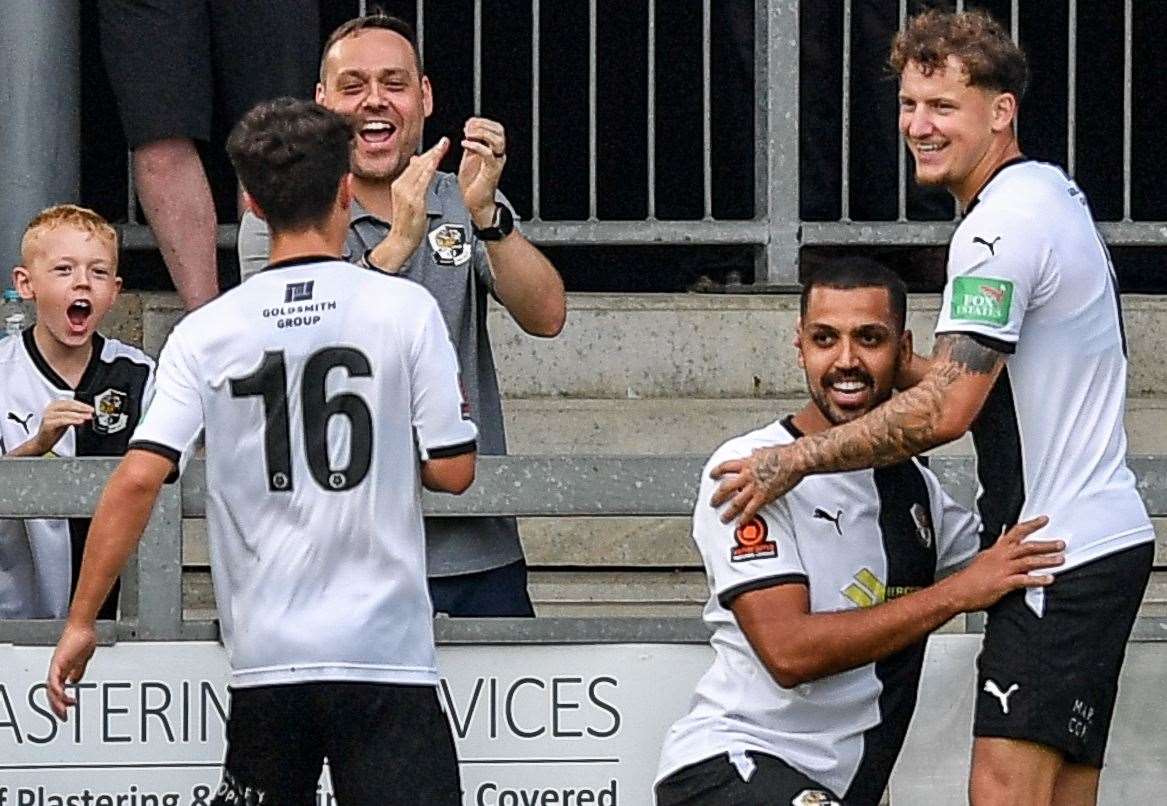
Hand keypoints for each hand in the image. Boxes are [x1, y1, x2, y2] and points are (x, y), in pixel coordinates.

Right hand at [30, 400, 93, 454]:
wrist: (43, 441)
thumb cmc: (54, 430)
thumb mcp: (66, 420)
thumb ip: (74, 415)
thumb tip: (87, 412)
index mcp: (54, 405)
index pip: (70, 402)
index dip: (82, 404)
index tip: (91, 408)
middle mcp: (50, 409)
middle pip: (69, 405)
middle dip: (82, 408)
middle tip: (91, 411)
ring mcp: (48, 416)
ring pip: (66, 413)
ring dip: (79, 414)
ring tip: (88, 416)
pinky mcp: (47, 423)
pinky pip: (62, 420)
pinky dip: (72, 420)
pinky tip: (80, 421)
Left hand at [47, 620, 97, 719]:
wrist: (83, 625)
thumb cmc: (83, 637)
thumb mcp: (82, 659)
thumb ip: (78, 670)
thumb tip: (75, 681)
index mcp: (62, 669)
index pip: (57, 690)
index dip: (61, 702)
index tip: (67, 711)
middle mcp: (57, 669)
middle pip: (52, 693)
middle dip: (57, 707)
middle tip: (63, 717)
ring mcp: (56, 666)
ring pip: (51, 689)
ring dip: (57, 701)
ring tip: (64, 710)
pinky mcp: (58, 662)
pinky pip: (54, 680)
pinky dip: (57, 690)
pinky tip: (63, 695)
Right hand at [370, 137, 448, 271]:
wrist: (401, 240)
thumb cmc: (407, 224)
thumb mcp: (409, 199)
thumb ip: (413, 183)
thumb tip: (417, 165)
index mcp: (399, 185)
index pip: (415, 165)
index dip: (427, 154)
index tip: (438, 145)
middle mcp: (400, 186)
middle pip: (418, 164)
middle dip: (432, 152)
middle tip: (444, 142)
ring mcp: (406, 192)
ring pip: (420, 169)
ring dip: (433, 156)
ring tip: (443, 147)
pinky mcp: (413, 199)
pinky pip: (423, 180)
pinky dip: (430, 169)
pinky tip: (436, 161)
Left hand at [458, 117, 506, 227]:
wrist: (476, 204)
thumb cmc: (473, 184)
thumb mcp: (470, 157)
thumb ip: (471, 144)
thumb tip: (467, 130)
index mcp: (493, 149)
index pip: (495, 127)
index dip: (481, 121)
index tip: (467, 125)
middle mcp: (497, 154)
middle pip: (499, 130)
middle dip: (482, 125)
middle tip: (467, 129)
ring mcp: (496, 162)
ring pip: (497, 139)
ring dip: (481, 133)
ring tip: (467, 135)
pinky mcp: (491, 171)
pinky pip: (488, 153)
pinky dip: (476, 145)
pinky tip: (465, 144)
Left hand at [710, 444, 802, 523]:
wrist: (795, 460)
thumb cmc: (784, 454)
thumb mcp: (764, 450)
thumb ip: (756, 454)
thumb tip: (755, 453)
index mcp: (746, 463)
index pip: (725, 467)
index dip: (716, 471)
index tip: (712, 475)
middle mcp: (747, 475)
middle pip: (726, 487)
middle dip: (717, 496)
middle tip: (713, 502)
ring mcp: (754, 487)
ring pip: (735, 502)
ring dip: (728, 512)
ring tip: (724, 518)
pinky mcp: (764, 497)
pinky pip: (750, 510)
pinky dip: (744, 518)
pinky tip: (740, 524)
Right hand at [943, 516, 1062, 611]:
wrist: (957, 591)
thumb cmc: (969, 579)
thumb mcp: (983, 559)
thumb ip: (996, 553)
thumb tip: (1004, 547)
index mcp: (996, 550)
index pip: (1015, 532)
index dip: (1030, 525)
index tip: (1043, 520)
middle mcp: (1001, 557)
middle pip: (1026, 546)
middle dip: (1045, 544)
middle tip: (1060, 543)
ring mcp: (1003, 570)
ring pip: (1028, 561)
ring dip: (1046, 560)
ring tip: (1060, 560)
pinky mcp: (1004, 583)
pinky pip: (1024, 580)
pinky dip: (1038, 579)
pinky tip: (1049, 580)